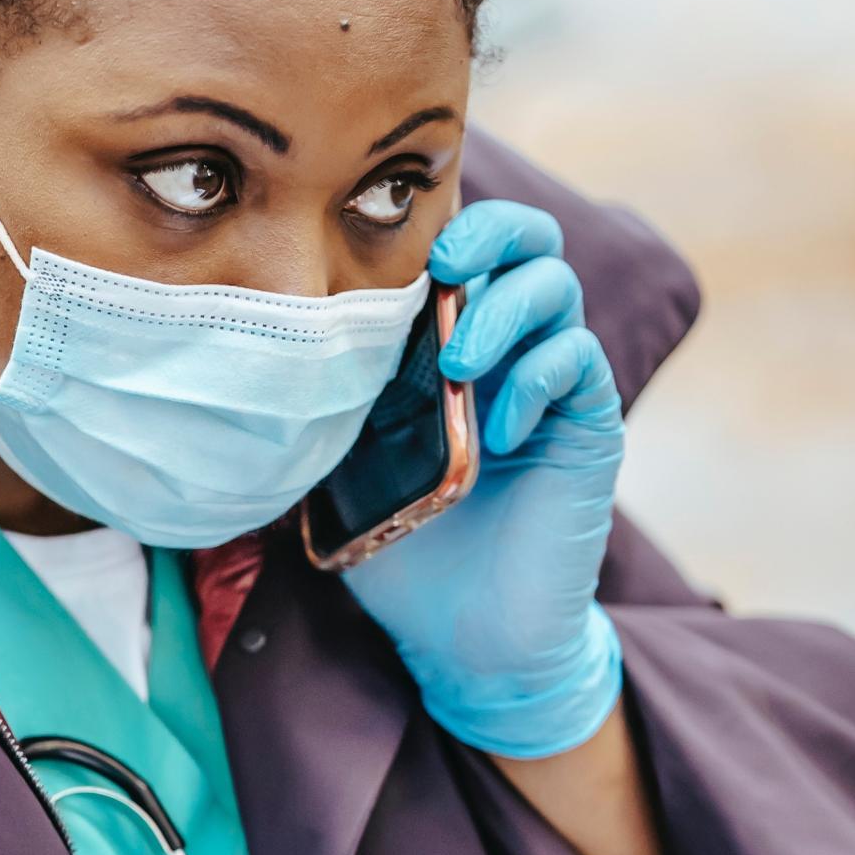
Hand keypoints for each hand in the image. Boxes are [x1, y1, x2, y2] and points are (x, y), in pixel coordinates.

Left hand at [342, 200, 624, 758]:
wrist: (465, 637)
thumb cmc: (402, 544)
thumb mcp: (343, 456)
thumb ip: (328, 392)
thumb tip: (264, 336)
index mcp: (444, 337)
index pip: (459, 240)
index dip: (436, 217)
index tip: (384, 237)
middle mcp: (507, 344)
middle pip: (526, 236)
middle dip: (488, 231)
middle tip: (443, 266)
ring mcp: (552, 382)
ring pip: (557, 285)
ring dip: (503, 309)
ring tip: (456, 364)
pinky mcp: (590, 426)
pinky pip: (579, 361)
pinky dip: (537, 375)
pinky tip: (499, 427)